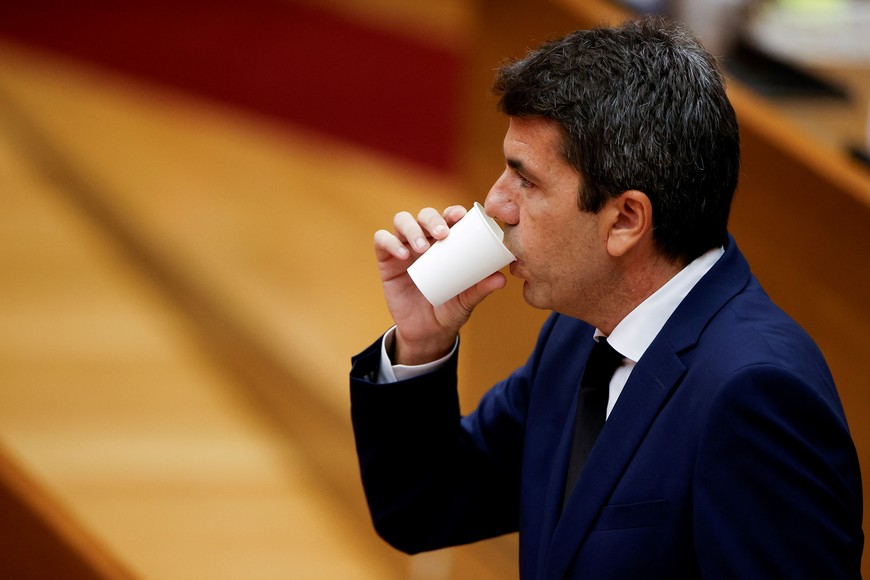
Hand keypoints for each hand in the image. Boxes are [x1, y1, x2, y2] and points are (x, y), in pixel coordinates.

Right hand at [373, 205, 506, 364]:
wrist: (426, 333)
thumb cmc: (449, 309)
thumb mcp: (466, 300)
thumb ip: (481, 289)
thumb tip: (501, 278)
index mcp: (447, 243)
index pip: (449, 217)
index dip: (453, 212)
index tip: (460, 217)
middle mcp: (425, 240)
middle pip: (425, 215)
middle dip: (432, 219)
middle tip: (442, 235)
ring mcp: (404, 247)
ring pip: (402, 221)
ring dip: (412, 228)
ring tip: (422, 248)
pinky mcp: (386, 260)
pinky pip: (382, 241)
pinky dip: (390, 242)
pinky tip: (401, 254)